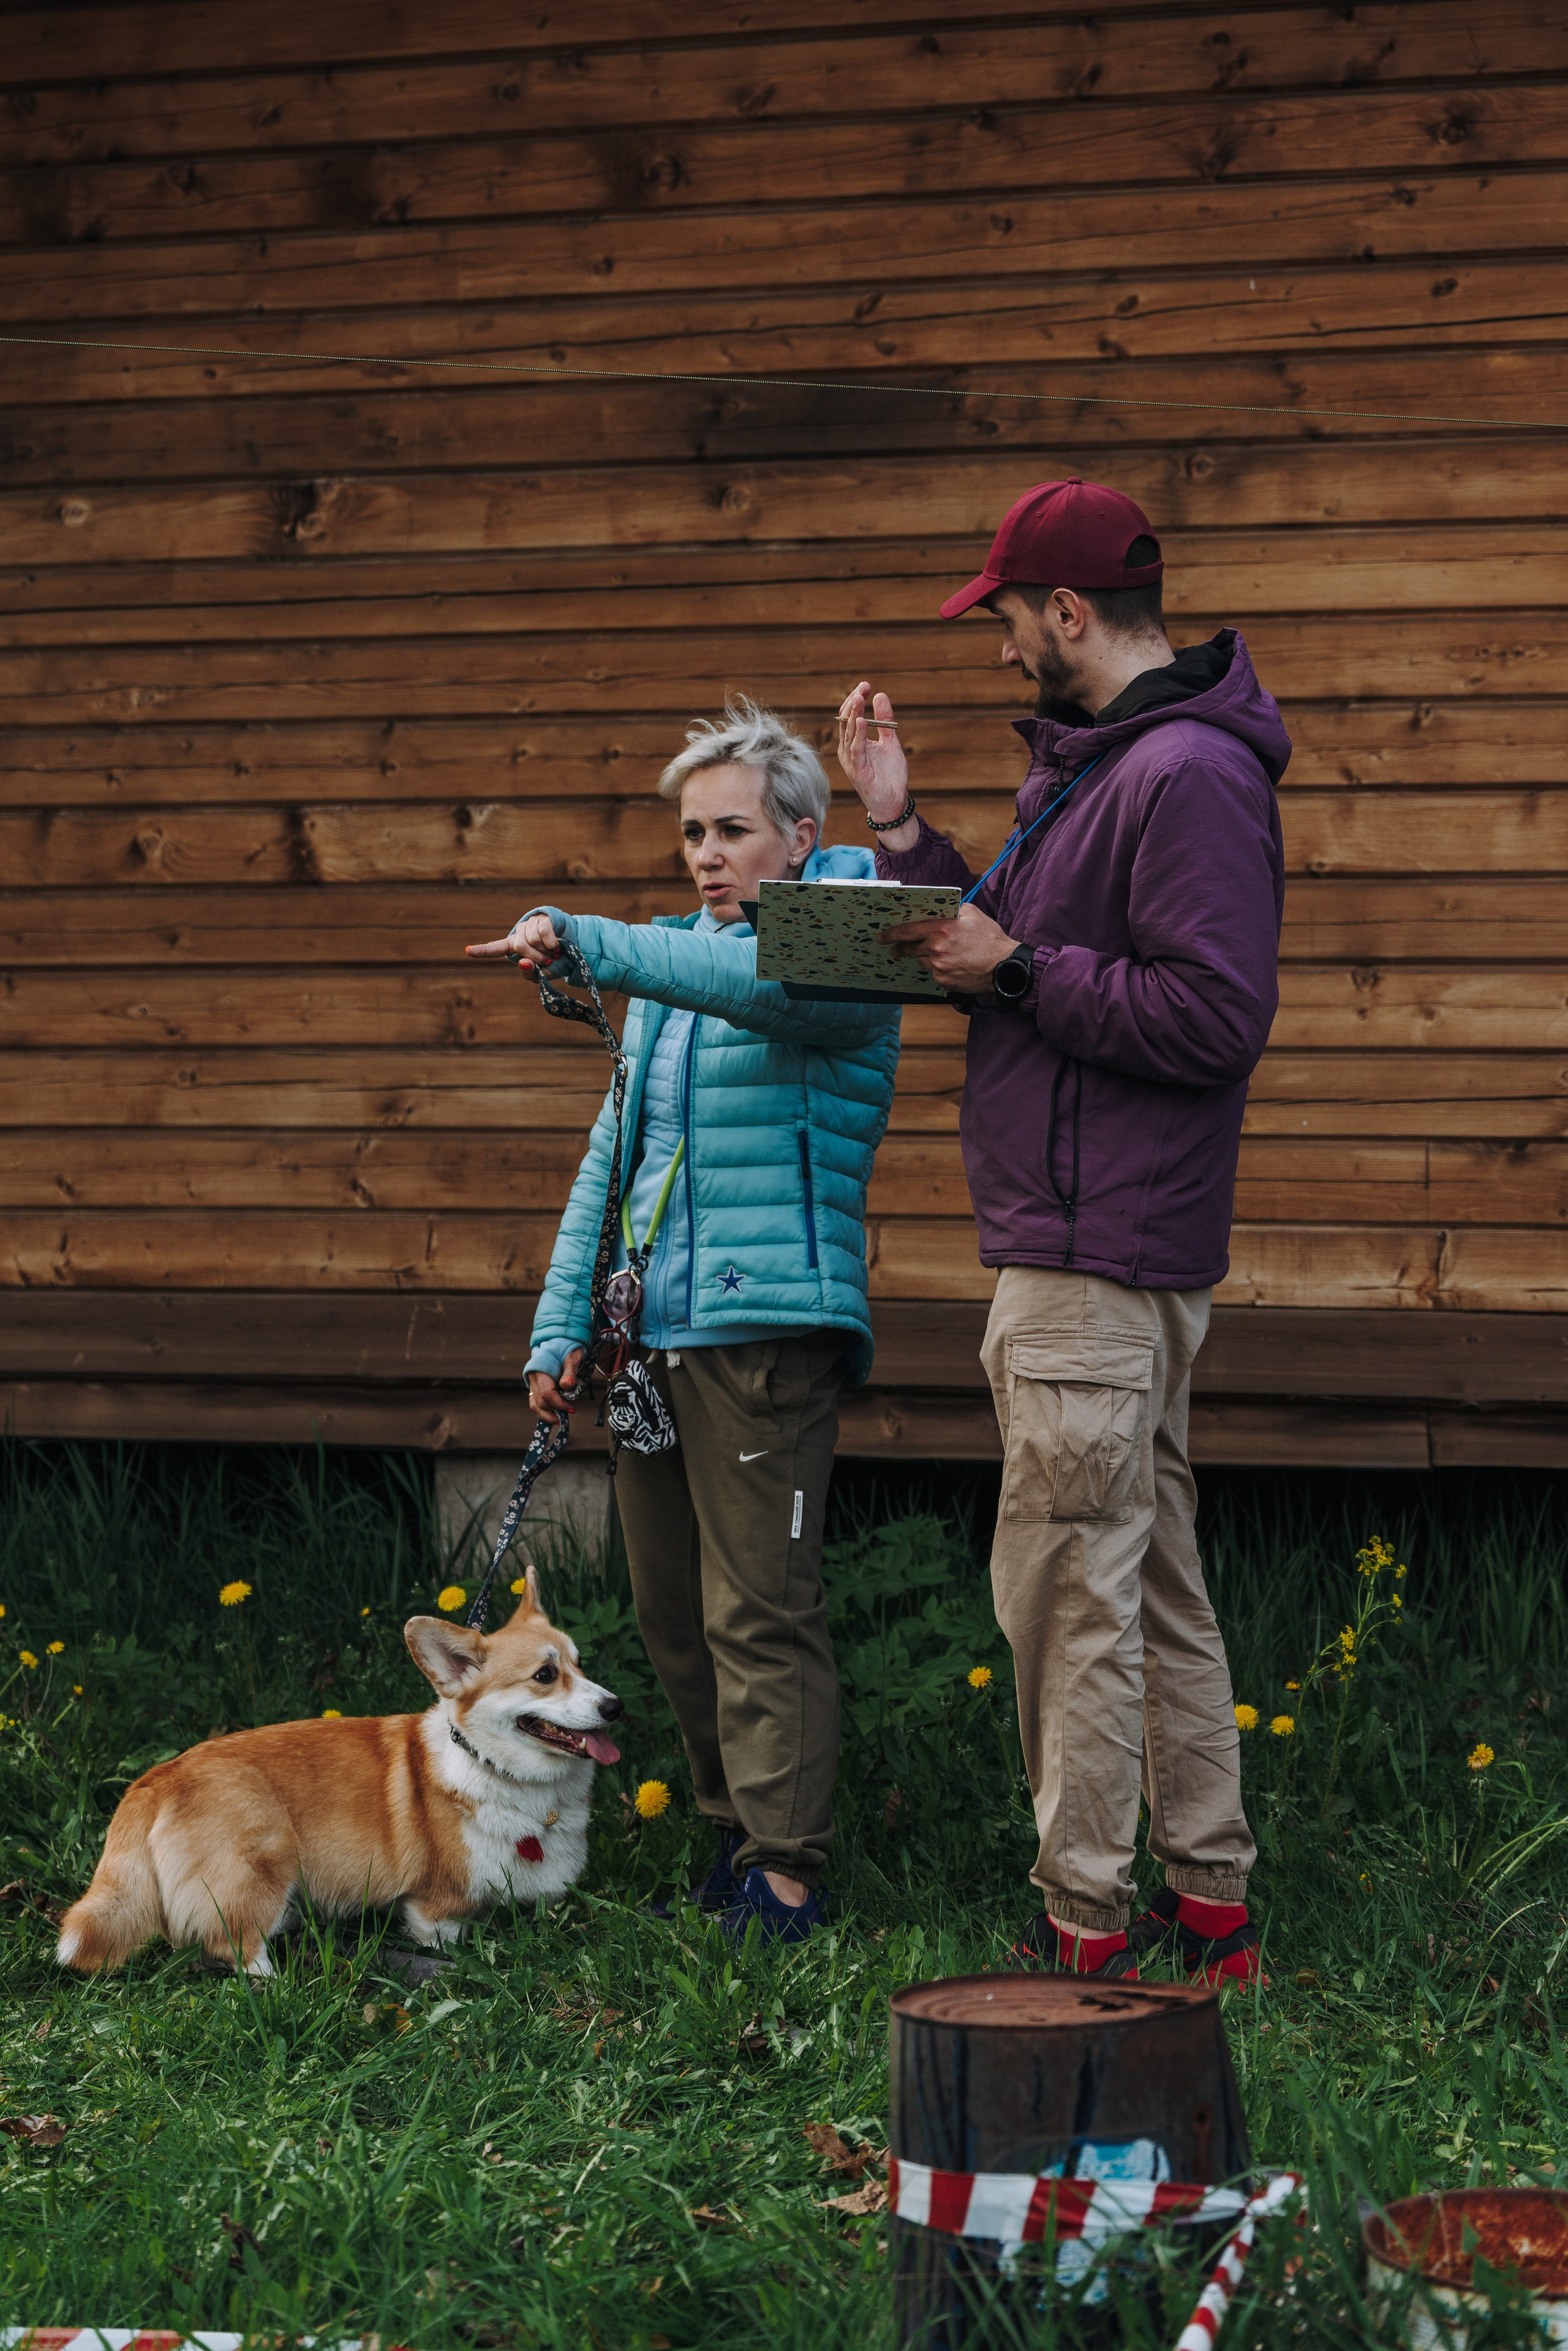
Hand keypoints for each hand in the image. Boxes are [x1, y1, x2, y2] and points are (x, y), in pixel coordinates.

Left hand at [466, 911, 561, 967]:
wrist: (572, 946)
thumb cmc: (553, 961)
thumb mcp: (541, 973)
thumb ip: (530, 973)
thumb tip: (523, 962)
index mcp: (514, 947)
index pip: (495, 949)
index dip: (482, 951)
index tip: (468, 951)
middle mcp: (519, 934)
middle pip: (519, 947)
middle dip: (535, 958)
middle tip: (547, 962)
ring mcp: (530, 924)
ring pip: (532, 940)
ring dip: (546, 952)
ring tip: (553, 954)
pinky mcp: (542, 918)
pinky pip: (544, 933)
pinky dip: (552, 944)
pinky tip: (557, 946)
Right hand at [528, 1348, 584, 1426]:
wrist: (559, 1341)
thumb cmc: (567, 1348)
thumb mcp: (572, 1356)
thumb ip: (570, 1371)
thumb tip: (567, 1386)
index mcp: (540, 1369)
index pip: (546, 1393)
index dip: (559, 1404)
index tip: (572, 1408)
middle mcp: (533, 1377)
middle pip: (539, 1402)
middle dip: (555, 1409)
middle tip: (571, 1409)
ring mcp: (532, 1382)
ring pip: (534, 1405)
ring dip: (547, 1414)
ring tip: (560, 1419)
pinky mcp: (535, 1386)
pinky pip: (535, 1402)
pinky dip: (544, 1411)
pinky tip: (555, 1414)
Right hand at [836, 681, 911, 827]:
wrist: (894, 802)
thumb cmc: (889, 775)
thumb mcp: (890, 742)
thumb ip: (884, 721)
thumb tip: (880, 695)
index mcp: (853, 743)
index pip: (849, 716)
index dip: (856, 699)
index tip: (866, 685)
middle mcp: (848, 750)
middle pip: (846, 720)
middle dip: (854, 702)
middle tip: (864, 687)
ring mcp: (851, 760)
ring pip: (848, 732)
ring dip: (854, 714)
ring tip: (860, 697)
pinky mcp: (857, 770)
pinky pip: (856, 749)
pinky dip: (859, 734)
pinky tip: (862, 720)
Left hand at [882, 904, 1022, 993]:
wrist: (1004, 967)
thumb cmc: (990, 939)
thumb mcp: (973, 914)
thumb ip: (953, 910)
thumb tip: (941, 910)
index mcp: (941, 930)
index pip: (907, 931)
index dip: (891, 934)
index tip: (881, 936)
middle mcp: (936, 949)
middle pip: (909, 949)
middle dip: (899, 948)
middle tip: (894, 949)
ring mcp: (939, 967)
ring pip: (922, 960)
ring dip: (923, 956)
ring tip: (934, 953)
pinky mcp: (944, 981)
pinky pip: (933, 972)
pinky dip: (937, 967)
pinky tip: (949, 963)